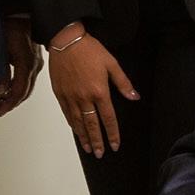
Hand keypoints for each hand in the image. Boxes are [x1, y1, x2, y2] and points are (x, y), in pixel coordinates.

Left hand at [0, 16, 43, 115]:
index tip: (0, 111)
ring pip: (27, 86)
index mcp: (26, 62)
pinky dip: (18, 87)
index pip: (20, 90)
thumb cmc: (8, 25)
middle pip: (25, 91)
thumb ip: (1, 71)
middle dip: (11, 103)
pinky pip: (27, 78)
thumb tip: (0, 90)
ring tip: (1, 102)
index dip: (9, 103)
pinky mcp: (33, 58)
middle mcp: (34, 64)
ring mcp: (35, 62)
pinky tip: (8, 88)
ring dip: (14, 96)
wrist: (19, 10)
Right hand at [49, 30, 137, 157]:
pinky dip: (72, 125)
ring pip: (78, 122)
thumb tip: (134, 96)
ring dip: (84, 137)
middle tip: (101, 153)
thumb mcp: (111, 63)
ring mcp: (70, 97)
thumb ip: (123, 82)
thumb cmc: (89, 50)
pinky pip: (67, 113)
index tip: (115, 145)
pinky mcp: (60, 94)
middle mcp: (84, 97)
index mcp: (99, 91)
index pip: (108, 118)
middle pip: (92, 125)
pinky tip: (76, 131)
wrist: (66, 41)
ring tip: (89, 148)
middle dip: (97, 141)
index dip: (113, 133)